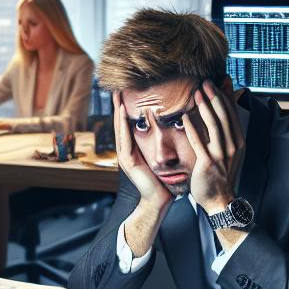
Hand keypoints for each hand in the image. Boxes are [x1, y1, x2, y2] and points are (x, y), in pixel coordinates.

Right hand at [113, 89, 172, 212]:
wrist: (159, 199)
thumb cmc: (163, 180)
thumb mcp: (162, 157)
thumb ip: (161, 144)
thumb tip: (172, 128)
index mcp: (135, 149)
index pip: (129, 125)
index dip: (127, 109)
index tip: (127, 92)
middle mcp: (127, 151)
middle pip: (121, 124)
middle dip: (118, 106)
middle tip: (117, 88)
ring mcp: (125, 156)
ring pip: (119, 128)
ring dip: (117, 111)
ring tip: (116, 95)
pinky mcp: (127, 161)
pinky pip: (124, 138)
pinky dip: (121, 125)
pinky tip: (121, 112)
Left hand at [184, 79, 245, 213]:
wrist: (220, 199)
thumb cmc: (221, 175)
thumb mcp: (229, 152)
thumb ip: (226, 133)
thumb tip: (224, 116)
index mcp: (239, 141)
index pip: (232, 114)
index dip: (225, 96)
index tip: (218, 82)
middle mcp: (233, 146)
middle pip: (225, 116)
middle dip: (215, 97)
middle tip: (206, 82)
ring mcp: (221, 155)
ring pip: (215, 125)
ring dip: (205, 108)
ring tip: (197, 93)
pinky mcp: (207, 163)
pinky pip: (199, 142)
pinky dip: (192, 128)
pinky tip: (185, 117)